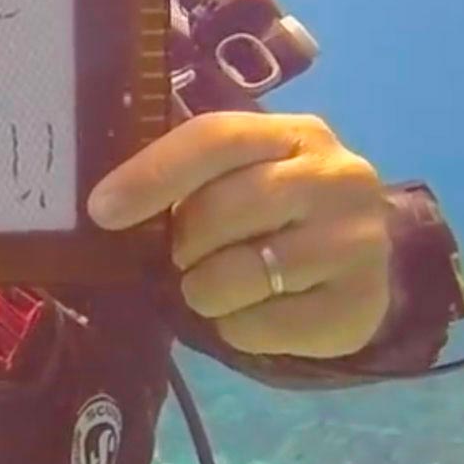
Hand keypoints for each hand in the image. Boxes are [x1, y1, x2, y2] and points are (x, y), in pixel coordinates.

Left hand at [86, 112, 393, 356]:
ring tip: (214, 288)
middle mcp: (337, 177)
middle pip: (222, 208)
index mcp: (295, 134)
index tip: (103, 209)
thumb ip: (188, 175)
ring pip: (241, 273)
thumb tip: (106, 201)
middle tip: (182, 257)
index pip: (216, 138)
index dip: (154, 173)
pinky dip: (237, 329)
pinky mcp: (360, 303)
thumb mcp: (241, 178)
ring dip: (205, 291)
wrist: (357, 272)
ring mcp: (357, 240)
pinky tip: (251, 314)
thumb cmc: (275, 219)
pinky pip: (264, 326)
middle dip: (183, 244)